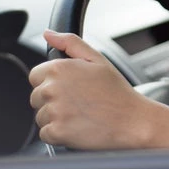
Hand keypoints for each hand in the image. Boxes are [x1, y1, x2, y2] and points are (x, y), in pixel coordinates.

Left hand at [29, 30, 162, 148]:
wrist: (132, 121)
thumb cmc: (116, 92)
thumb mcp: (98, 59)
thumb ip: (70, 43)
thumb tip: (48, 34)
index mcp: (59, 68)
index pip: (36, 75)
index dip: (53, 82)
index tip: (71, 88)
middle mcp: (52, 89)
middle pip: (37, 97)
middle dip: (54, 100)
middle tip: (80, 102)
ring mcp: (53, 111)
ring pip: (41, 116)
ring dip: (57, 118)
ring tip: (82, 115)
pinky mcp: (56, 132)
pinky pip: (46, 134)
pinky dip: (59, 134)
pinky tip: (78, 127)